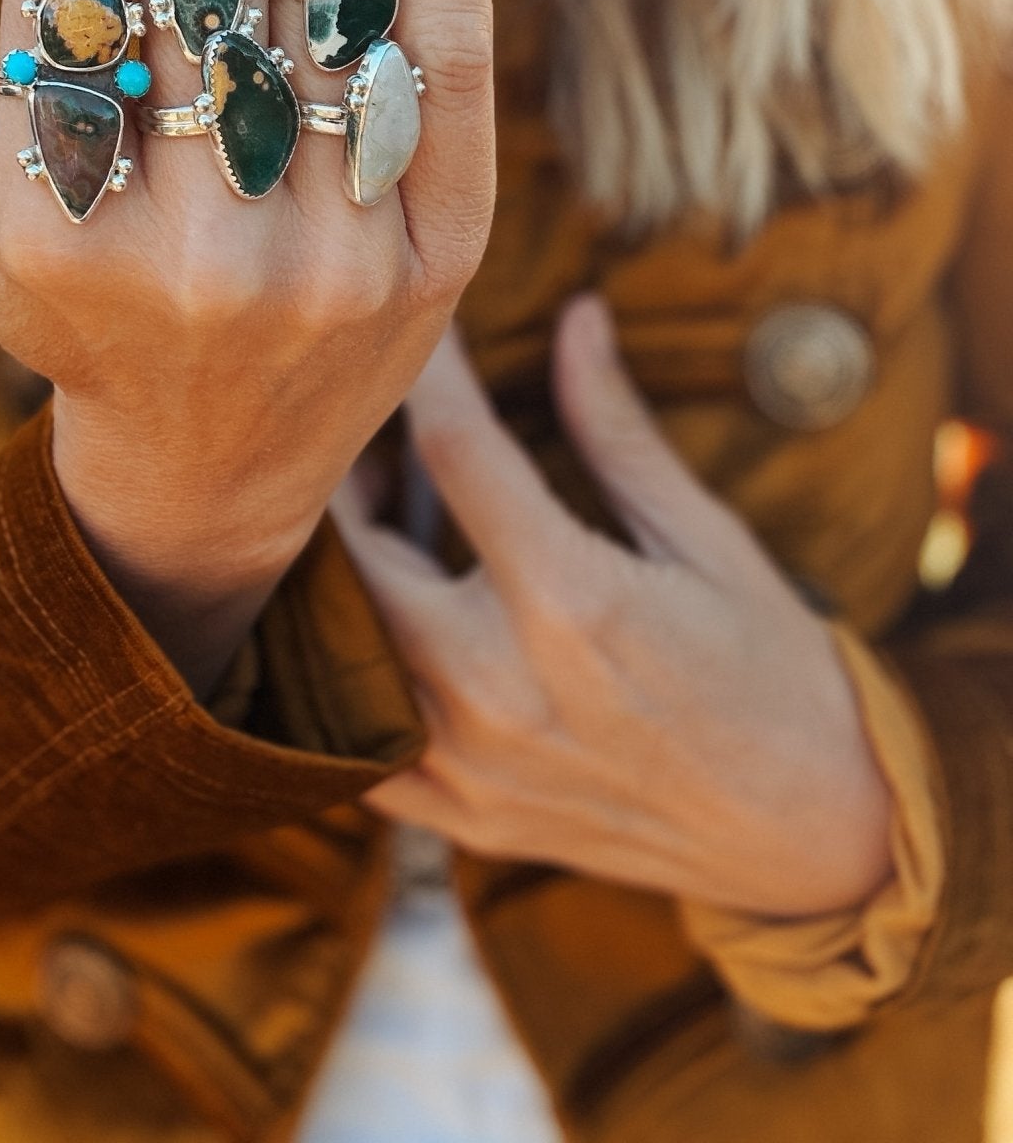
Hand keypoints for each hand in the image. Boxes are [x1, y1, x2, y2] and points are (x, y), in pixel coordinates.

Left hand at [337, 299, 894, 917]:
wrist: (816, 836)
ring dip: (334, 569)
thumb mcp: (704, 536)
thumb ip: (614, 427)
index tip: (416, 322)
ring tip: (365, 515)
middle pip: (358, 547)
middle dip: (350, 472)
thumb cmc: (774, 669)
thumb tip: (575, 312)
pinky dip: (342, 677)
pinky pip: (352, 744)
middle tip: (365, 431)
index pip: (453, 446)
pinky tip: (367, 625)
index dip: (429, 369)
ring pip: (338, 642)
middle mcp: (497, 682)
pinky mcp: (460, 815)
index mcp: (568, 597)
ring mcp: (469, 761)